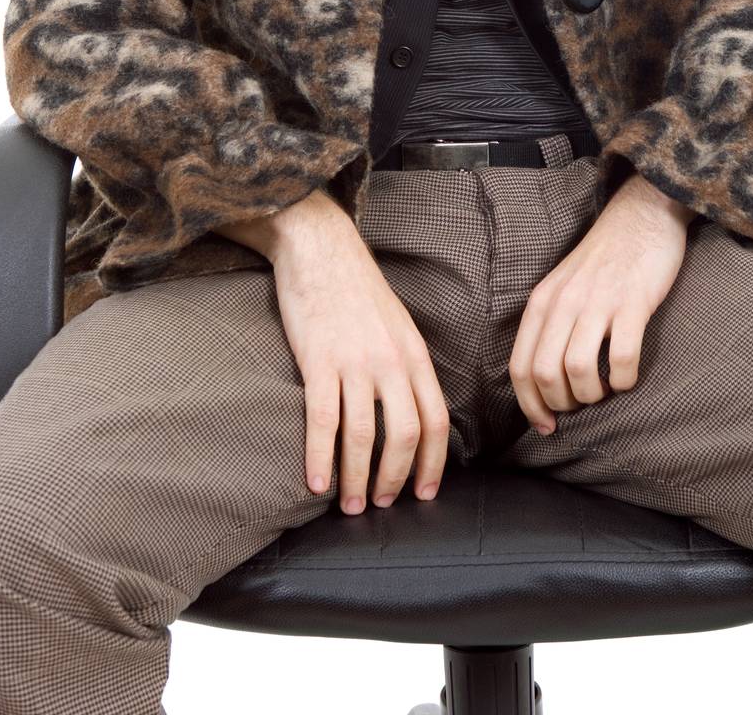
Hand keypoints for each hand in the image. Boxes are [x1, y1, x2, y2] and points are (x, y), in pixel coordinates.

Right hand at [269, 197, 451, 514]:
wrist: (321, 248)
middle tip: (383, 505)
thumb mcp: (398, 324)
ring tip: (351, 505)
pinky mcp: (319, 361)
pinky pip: (322, 421)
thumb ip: (406, 365)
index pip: (435, 421)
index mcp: (413, 354)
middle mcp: (391, 361)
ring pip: (363, 436)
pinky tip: (316, 483)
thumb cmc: (356, 289)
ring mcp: (355, 362)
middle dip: (396, 478)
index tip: (425, 493)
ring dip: (358, 479)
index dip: (433, 463)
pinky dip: (320, 458)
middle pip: (405, 435)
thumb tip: (413, 408)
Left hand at [508, 173, 693, 432]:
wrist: (640, 216)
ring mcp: (598, 302)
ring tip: (605, 390)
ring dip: (592, 395)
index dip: (530, 406)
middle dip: (562, 404)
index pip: (521, 368)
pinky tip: (628, 377)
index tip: (547, 426)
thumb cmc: (603, 260)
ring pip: (578, 371)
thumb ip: (550, 325)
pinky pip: (623, 358)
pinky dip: (624, 379)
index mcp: (542, 302)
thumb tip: (544, 380)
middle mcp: (563, 303)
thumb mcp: (562, 287)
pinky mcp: (633, 302)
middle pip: (546, 375)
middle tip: (582, 404)